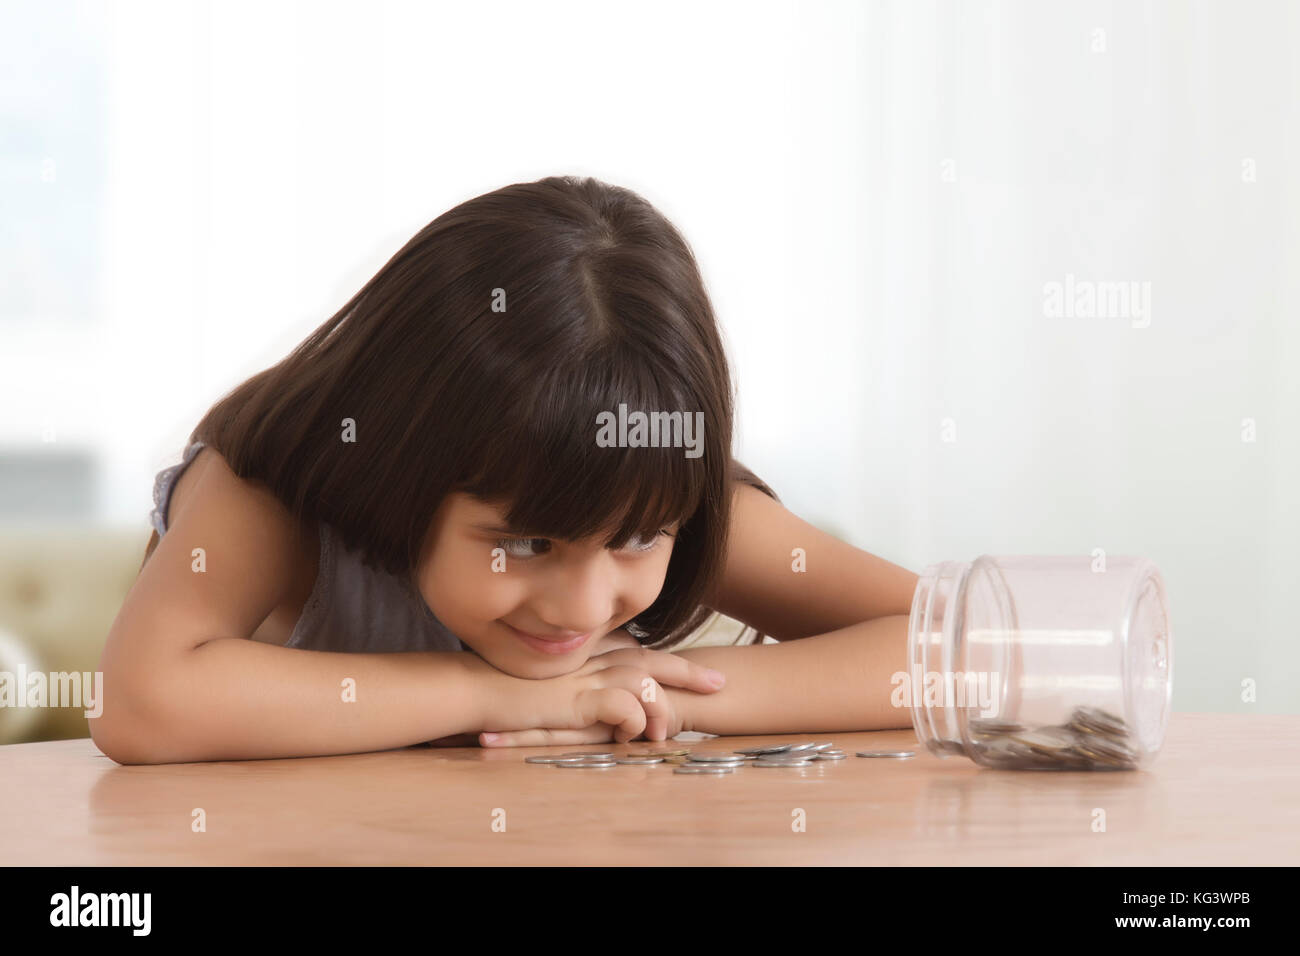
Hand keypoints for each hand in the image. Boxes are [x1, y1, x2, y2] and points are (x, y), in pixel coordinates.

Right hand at [477, 645, 724, 747]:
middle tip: (719, 683)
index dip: (667, 660)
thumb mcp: (549, 687)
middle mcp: (591, 659)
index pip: (638, 650)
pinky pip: (621, 704)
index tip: (695, 669)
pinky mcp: (575, 697)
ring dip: (661, 705)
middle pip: (651, 659)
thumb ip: (577, 690)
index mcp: (587, 654)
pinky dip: (634, 718)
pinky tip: (634, 733)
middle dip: (688, 671)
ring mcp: (584, 676)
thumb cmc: (503, 691)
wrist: (472, 689)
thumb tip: (602, 707)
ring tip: (669, 731)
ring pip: (643, 679)